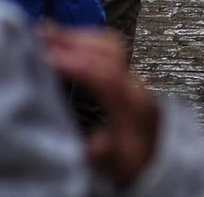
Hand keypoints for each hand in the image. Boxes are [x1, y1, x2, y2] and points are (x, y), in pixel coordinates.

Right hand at [43, 24, 160, 189]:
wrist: (160, 169)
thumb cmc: (138, 168)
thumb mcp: (117, 166)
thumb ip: (99, 153)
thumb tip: (78, 143)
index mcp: (133, 108)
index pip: (105, 75)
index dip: (75, 63)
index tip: (47, 58)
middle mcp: (136, 89)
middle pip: (110, 50)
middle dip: (74, 39)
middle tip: (42, 34)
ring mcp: (134, 82)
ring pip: (111, 46)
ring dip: (80, 37)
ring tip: (51, 35)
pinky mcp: (127, 82)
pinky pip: (109, 52)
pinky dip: (85, 43)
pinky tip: (68, 45)